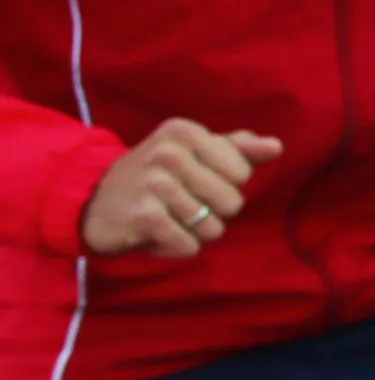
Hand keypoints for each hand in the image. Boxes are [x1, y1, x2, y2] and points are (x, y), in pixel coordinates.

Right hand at [80, 117, 280, 259]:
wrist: (94, 202)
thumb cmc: (157, 176)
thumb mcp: (195, 153)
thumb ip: (238, 149)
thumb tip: (276, 147)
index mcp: (184, 132)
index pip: (242, 172)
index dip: (226, 185)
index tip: (197, 179)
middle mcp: (168, 152)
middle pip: (232, 202)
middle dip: (214, 213)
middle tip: (182, 204)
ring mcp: (153, 183)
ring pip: (213, 228)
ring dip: (195, 232)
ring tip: (169, 218)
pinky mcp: (143, 216)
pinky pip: (190, 245)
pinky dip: (178, 247)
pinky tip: (157, 234)